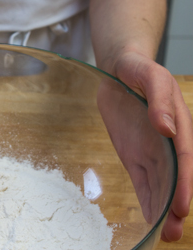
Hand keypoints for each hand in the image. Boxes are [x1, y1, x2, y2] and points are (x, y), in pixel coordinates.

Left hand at [110, 52, 192, 241]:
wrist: (119, 70)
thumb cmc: (139, 70)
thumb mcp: (151, 77)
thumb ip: (159, 100)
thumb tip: (166, 127)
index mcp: (179, 125)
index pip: (183, 159)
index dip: (184, 184)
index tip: (182, 207)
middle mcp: (168, 144)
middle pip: (175, 180)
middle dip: (175, 207)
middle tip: (173, 234)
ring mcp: (151, 152)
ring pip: (160, 186)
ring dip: (162, 210)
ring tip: (164, 235)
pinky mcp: (134, 156)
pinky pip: (142, 181)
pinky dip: (146, 199)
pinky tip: (150, 218)